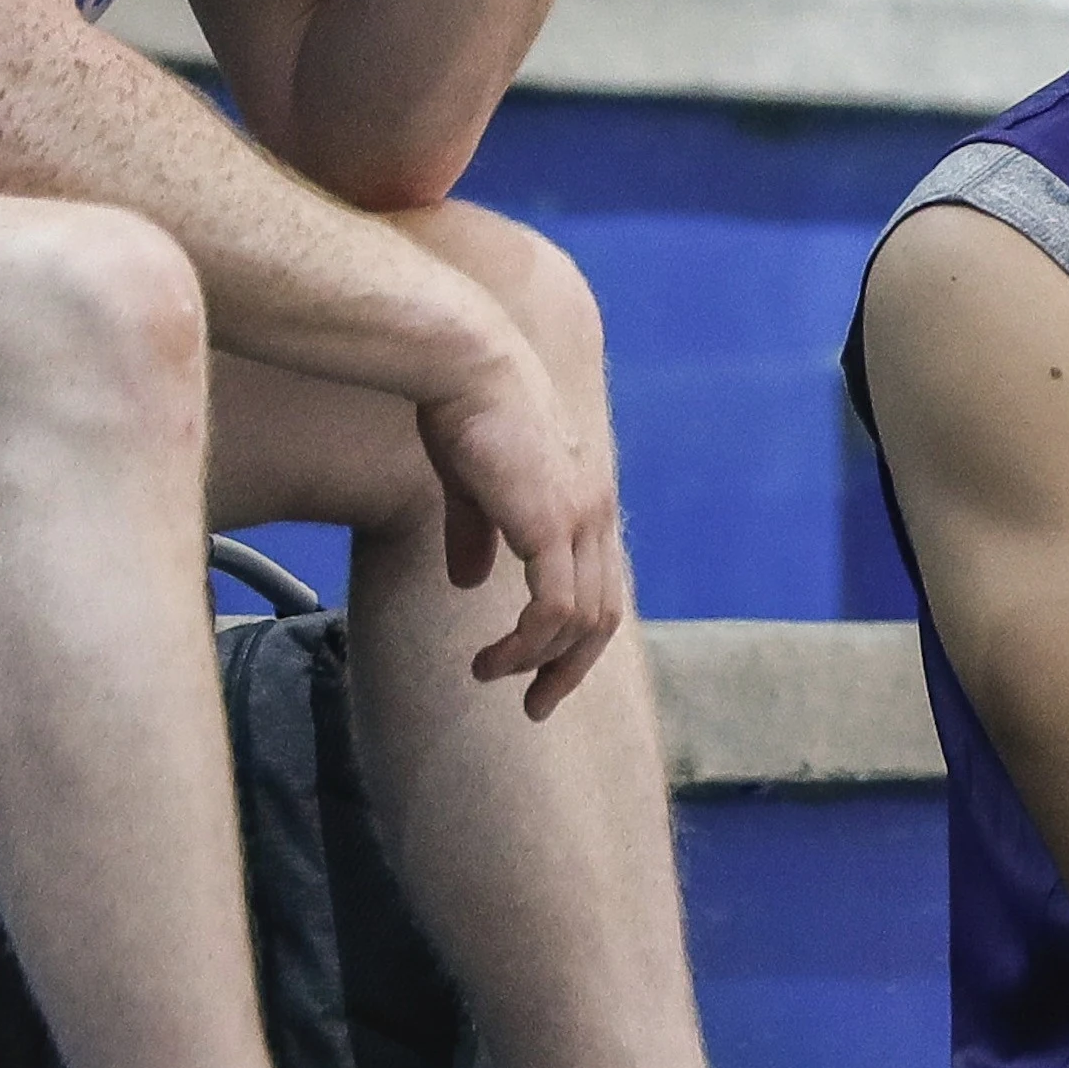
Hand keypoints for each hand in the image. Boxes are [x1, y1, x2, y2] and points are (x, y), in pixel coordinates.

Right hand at [408, 335, 628, 718]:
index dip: (578, 638)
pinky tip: (493, 657)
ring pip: (580, 621)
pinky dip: (527, 645)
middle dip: (569, 668)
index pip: (603, 588)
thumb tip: (467, 581)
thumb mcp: (475, 484)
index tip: (543, 671)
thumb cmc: (465, 409)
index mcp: (588, 501)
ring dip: (537, 662)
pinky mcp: (551, 522)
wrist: (465, 362)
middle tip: (535, 705)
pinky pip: (553, 610)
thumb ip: (477, 534)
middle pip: (604, 617)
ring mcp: (581, 518)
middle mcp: (597, 514)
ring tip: (490, 675)